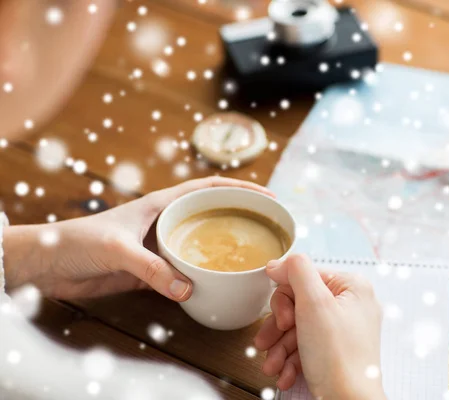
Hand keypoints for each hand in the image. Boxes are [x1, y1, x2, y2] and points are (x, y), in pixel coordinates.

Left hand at [3, 177, 272, 300]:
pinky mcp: (152, 271)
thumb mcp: (117, 249)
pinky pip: (184, 273)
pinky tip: (217, 286)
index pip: (209, 188)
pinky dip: (202, 278)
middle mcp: (165, 222)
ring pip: (201, 245)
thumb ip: (152, 268)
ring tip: (250, 259)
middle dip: (240, 217)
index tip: (267, 196)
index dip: (240, 189)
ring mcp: (160, 247)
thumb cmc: (78, 241)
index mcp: (161, 204)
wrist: (48, 265)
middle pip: (211, 214)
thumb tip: (188, 290)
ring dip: (223, 250)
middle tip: (268, 229)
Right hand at [254, 255, 384, 399]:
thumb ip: (297, 271)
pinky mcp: (335, 352)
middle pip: (299, 303)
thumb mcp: (314, 303)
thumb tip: (279, 262)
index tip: (281, 319)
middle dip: (278, 328)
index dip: (285, 298)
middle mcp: (351, 306)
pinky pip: (306, 347)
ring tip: (273, 365)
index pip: (305, 276)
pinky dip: (291, 361)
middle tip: (269, 342)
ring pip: (298, 328)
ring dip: (280, 348)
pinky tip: (285, 374)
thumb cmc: (339, 358)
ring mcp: (343, 330)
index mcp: (352, 287)